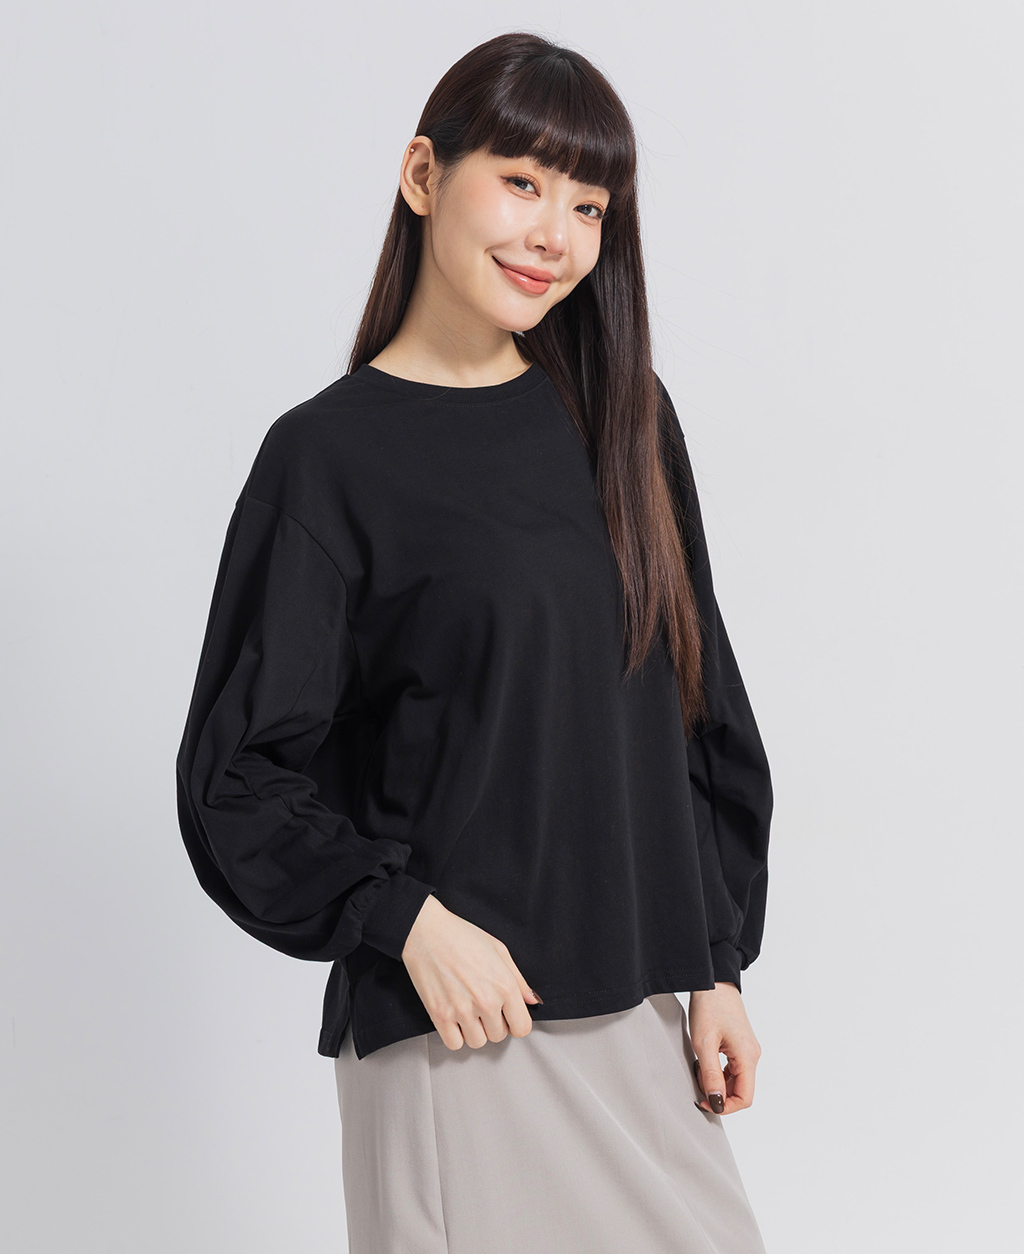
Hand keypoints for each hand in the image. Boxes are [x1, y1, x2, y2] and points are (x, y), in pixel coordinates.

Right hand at [401, 895, 542, 1049]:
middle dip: (494, 1023)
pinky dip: (455, 1035)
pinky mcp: (440, 1016)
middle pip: (499, 1036)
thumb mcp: (498, 949)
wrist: (426, 931)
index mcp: (504, 985)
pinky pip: (454, 1044)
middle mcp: (486, 1001)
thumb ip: (518, 979)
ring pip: (478, 1042)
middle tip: (482, 1005)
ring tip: (468, 1009)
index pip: (522, 1027)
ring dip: (475, 1031)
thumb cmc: (461, 936)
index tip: (508, 1017)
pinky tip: (454, 1017)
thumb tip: (531, 1000)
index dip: (516, 1023)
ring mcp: (462, 1011)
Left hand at [688, 982, 760, 1114]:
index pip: (745, 1098)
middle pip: (741, 1090)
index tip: (705, 1103)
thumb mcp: (704, 1044)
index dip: (725, 1106)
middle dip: (719, 1094)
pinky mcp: (740, 1044)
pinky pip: (733, 1068)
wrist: (713, 981)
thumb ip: (711, 1075)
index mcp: (748, 1056)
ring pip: (736, 1080)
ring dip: (717, 1082)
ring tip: (699, 1070)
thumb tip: (716, 1102)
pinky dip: (718, 1071)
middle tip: (697, 1085)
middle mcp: (752, 1055)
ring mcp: (747, 1049)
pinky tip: (704, 1062)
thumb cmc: (709, 1006)